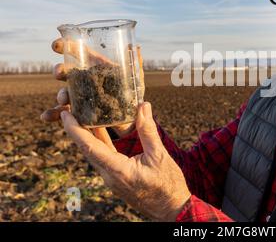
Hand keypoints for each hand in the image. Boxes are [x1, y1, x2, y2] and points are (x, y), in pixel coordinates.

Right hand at [40, 38, 144, 137]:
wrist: (130, 117)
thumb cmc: (132, 93)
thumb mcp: (135, 77)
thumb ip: (135, 63)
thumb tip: (135, 46)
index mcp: (96, 66)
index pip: (78, 52)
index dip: (66, 46)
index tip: (56, 45)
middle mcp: (85, 79)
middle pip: (68, 72)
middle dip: (60, 71)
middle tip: (59, 73)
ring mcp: (80, 96)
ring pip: (65, 92)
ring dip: (60, 94)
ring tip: (63, 99)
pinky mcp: (78, 112)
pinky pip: (63, 114)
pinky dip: (52, 114)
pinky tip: (45, 117)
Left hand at [60, 102, 190, 220]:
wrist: (171, 208)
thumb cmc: (167, 184)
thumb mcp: (159, 155)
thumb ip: (148, 130)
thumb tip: (143, 106)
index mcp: (118, 170)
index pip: (89, 147)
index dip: (74, 129)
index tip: (65, 114)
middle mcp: (109, 175)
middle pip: (87, 149)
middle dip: (77, 128)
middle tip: (71, 107)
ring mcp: (111, 178)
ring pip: (94, 153)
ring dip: (87, 134)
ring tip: (83, 113)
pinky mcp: (116, 178)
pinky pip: (103, 157)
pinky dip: (99, 141)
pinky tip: (100, 128)